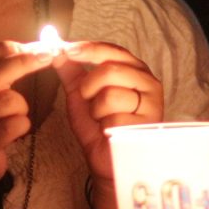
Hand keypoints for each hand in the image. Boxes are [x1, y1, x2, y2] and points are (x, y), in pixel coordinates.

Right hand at [0, 41, 53, 187]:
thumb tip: (30, 47)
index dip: (5, 47)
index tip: (29, 45)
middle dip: (25, 62)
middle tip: (48, 56)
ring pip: (7, 100)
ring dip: (21, 106)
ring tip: (15, 116)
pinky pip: (13, 125)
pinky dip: (22, 125)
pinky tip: (16, 131)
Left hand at [52, 40, 162, 177]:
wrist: (105, 160)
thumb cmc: (96, 126)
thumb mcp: (80, 94)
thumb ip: (71, 71)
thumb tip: (57, 48)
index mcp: (133, 69)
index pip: (112, 51)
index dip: (88, 49)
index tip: (67, 50)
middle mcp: (147, 81)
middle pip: (110, 69)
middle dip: (89, 87)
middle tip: (89, 101)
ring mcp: (152, 102)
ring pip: (111, 94)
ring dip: (97, 110)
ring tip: (103, 119)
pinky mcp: (149, 123)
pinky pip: (115, 118)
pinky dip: (106, 126)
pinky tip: (112, 132)